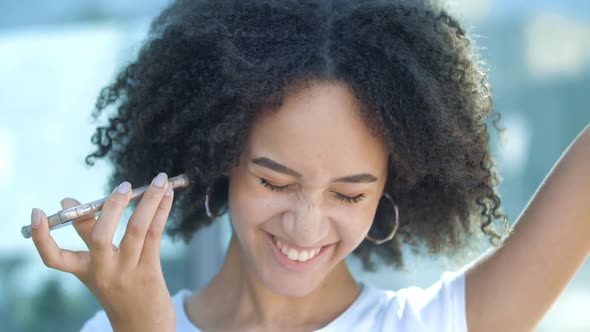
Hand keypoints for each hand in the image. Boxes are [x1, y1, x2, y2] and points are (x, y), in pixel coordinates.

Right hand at [30, 172, 175, 331]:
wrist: (144, 328)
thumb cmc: (122, 290)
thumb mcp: (101, 268)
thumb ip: (90, 236)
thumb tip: (73, 202)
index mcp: (85, 272)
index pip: (54, 258)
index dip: (42, 236)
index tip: (38, 212)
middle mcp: (103, 273)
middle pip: (98, 237)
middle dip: (110, 207)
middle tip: (123, 186)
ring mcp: (127, 273)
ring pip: (136, 229)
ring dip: (148, 200)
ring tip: (158, 179)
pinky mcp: (150, 272)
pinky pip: (154, 234)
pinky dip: (161, 210)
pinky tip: (167, 194)